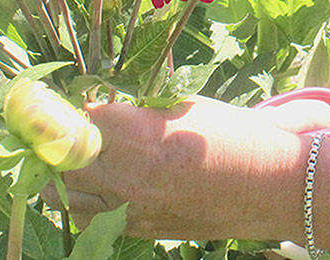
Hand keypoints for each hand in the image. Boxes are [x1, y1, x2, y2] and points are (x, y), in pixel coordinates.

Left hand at [56, 96, 303, 240]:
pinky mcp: (136, 229)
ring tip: (78, 156)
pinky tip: (96, 184)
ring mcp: (129, 208)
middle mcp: (126, 176)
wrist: (267, 185)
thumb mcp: (184, 107)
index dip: (76, 106)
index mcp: (138, 135)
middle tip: (72, 127)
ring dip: (66, 172)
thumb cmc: (232, 136)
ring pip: (65, 194)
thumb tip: (99, 107)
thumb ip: (137, 110)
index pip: (78, 117)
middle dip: (63, 139)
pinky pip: (87, 216)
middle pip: (61, 159)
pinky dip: (82, 200)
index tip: (79, 100)